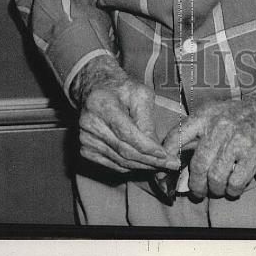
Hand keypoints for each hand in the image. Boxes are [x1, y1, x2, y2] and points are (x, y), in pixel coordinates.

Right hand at [72, 56, 179, 174]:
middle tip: (170, 165)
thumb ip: (147, 119)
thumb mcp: (140, 94)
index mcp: (102, 105)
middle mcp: (90, 124)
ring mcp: (85, 139)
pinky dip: (129, 167)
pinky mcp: (85, 150)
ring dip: (142, 166)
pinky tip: (143, 164)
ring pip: (119, 162)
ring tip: (161, 165)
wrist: (96, 89)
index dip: (148, 148)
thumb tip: (155, 148)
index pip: (127, 134)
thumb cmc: (121, 89)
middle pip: (124, 151)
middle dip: (150, 161)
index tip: (167, 156)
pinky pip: (112, 165)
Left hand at [161, 85, 255, 198]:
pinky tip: (236, 186)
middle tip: (199, 191)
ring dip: (217, 189)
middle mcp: (219, 124)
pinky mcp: (255, 150)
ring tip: (221, 188)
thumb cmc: (251, 112)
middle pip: (197, 165)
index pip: (175, 137)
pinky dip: (234, 189)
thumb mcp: (222, 114)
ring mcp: (238, 137)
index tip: (164, 175)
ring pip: (215, 176)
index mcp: (206, 114)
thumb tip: (181, 162)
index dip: (166, 160)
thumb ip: (203, 133)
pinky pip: (236, 181)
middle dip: (196, 185)